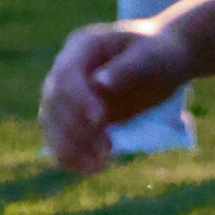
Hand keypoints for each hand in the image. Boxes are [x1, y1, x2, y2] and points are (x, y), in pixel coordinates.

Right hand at [40, 21, 191, 171]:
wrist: (164, 60)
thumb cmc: (160, 52)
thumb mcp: (152, 56)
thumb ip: (127, 67)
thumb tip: (98, 84)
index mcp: (82, 45)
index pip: (65, 74)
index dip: (77, 99)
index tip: (100, 120)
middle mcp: (67, 67)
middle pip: (53, 101)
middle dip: (75, 128)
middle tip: (107, 149)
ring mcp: (68, 91)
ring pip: (50, 122)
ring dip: (69, 146)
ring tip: (99, 165)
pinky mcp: (74, 114)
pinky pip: (59, 136)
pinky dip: (70, 155)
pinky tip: (91, 169)